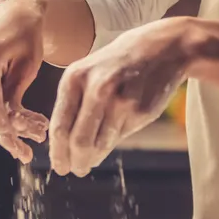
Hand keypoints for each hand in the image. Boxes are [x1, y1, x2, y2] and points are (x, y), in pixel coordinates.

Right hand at [0, 0, 49, 162]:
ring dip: (2, 125)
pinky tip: (17, 123)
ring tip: (29, 140)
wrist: (17, 8)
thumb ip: (16, 94)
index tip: (20, 149)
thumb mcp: (28, 65)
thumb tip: (10, 127)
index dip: (4, 130)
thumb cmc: (28, 33)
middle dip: (4, 133)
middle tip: (25, 153)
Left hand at [50, 17, 192, 176]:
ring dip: (92, 158)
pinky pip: (119, 137)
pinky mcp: (140, 111)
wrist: (161, 48)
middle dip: (74, 161)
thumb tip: (63, 145)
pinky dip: (110, 145)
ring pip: (100, 143)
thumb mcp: (88, 74)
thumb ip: (74, 104)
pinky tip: (106, 143)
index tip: (58, 165)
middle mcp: (96, 89)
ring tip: (88, 162)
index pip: (60, 126)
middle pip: (79, 141)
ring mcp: (120, 101)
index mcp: (75, 78)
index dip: (57, 152)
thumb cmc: (116, 65)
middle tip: (74, 170)